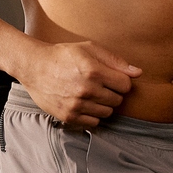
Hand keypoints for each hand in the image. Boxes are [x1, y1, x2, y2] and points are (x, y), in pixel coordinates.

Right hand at [20, 41, 141, 127]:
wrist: (34, 66)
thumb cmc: (63, 55)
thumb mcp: (89, 48)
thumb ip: (115, 60)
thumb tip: (138, 73)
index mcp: (93, 70)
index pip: (125, 85)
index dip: (121, 81)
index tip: (112, 77)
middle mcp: (86, 89)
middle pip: (117, 100)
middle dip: (112, 92)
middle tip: (99, 84)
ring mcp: (77, 105)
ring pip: (107, 113)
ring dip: (103, 104)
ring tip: (91, 93)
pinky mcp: (69, 116)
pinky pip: (94, 123)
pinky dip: (92, 115)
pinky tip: (84, 103)